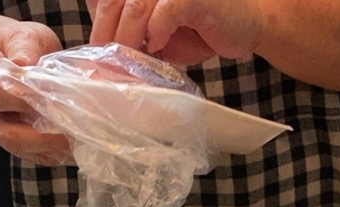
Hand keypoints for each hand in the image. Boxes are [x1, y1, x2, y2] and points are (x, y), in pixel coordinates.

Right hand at [0, 23, 70, 164]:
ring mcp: (4, 131)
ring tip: (79, 140)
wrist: (15, 58)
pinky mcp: (23, 143)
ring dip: (52, 149)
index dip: (21, 98)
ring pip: (23, 150)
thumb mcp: (19, 36)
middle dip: (40, 137)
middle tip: (71, 130)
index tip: (50, 96)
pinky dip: (57, 154)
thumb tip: (27, 64)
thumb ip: (23, 47)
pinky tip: (78, 146)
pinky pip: (37, 156)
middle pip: (7, 135)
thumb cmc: (18, 46)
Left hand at [88, 0, 267, 64]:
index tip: (92, 55)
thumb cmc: (200, 29)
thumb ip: (131, 36)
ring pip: (134, 6)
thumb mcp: (157, 35)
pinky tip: (158, 47)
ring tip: (126, 63)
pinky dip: (156, 32)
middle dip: (104, 35)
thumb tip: (101, 58)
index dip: (96, 24)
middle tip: (103, 66)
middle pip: (112, 1)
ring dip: (126, 39)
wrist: (247, 25)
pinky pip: (165, 11)